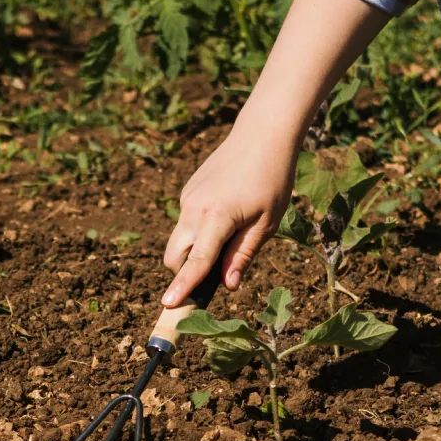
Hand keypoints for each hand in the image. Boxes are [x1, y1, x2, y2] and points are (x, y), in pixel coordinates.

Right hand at [161, 128, 294, 306]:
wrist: (261, 135)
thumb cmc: (272, 180)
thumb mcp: (266, 223)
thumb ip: (243, 255)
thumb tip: (227, 286)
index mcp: (217, 218)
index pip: (196, 261)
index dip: (183, 286)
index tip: (168, 305)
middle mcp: (194, 208)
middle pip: (174, 255)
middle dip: (184, 273)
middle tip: (214, 277)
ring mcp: (188, 198)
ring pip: (179, 239)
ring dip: (193, 252)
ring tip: (232, 238)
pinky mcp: (189, 191)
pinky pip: (187, 222)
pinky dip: (199, 232)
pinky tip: (229, 215)